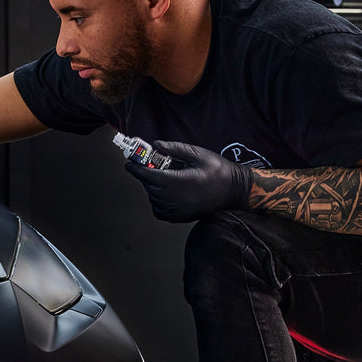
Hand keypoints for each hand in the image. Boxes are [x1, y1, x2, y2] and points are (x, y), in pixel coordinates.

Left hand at [124, 141, 252, 222]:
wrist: (233, 191)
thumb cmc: (217, 170)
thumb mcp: (198, 154)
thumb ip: (175, 149)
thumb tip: (155, 144)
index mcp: (178, 181)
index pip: (149, 175)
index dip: (136, 169)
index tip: (128, 163)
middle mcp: (175, 198)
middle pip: (149, 186)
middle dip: (145, 175)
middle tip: (146, 165)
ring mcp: (176, 210)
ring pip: (153, 198)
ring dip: (152, 187)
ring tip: (163, 177)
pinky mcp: (178, 217)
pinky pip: (159, 210)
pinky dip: (157, 201)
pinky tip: (166, 191)